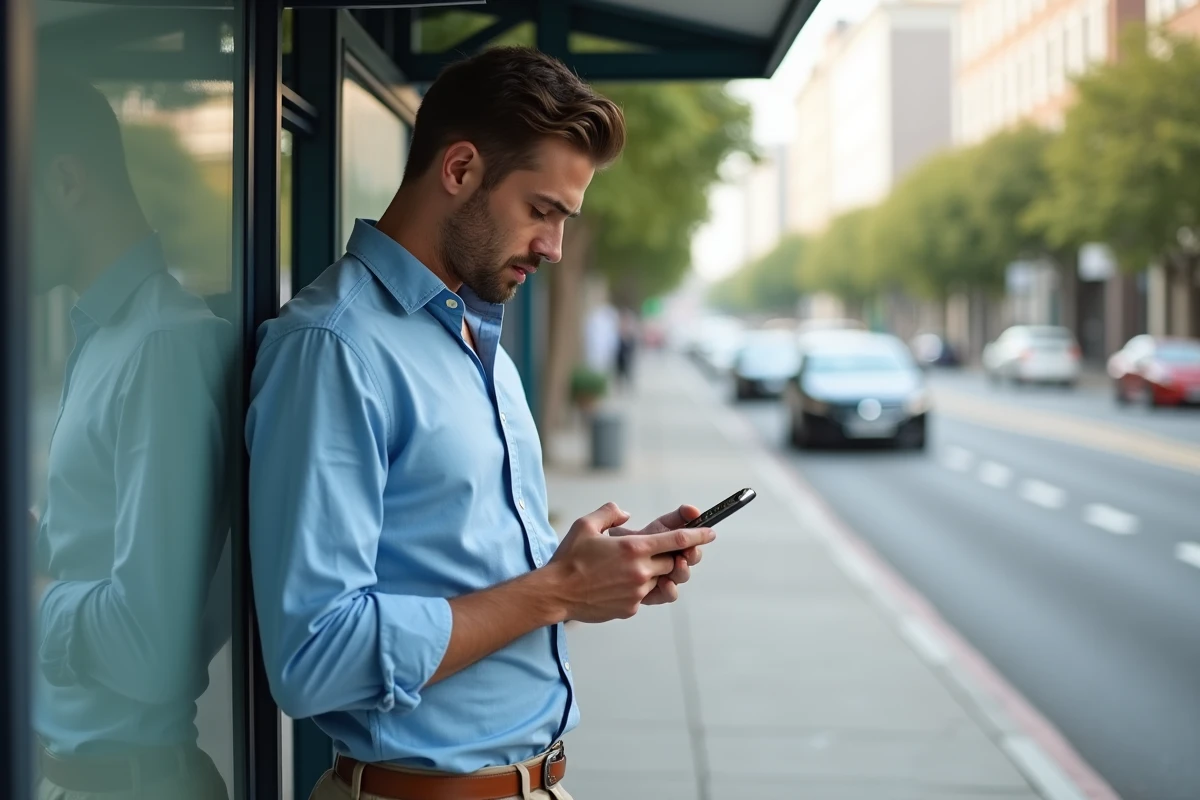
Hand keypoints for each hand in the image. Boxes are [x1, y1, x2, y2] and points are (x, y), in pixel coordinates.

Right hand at [546, 503, 714, 621]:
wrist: (555, 593)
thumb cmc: (569, 557)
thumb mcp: (586, 525)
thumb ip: (610, 513)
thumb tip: (626, 514)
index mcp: (634, 548)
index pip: (678, 540)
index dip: (698, 536)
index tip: (711, 533)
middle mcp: (640, 571)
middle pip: (674, 562)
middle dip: (671, 556)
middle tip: (659, 551)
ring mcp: (637, 592)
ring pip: (661, 580)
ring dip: (655, 573)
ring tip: (636, 568)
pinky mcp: (630, 608)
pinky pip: (645, 596)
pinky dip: (638, 588)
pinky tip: (618, 584)